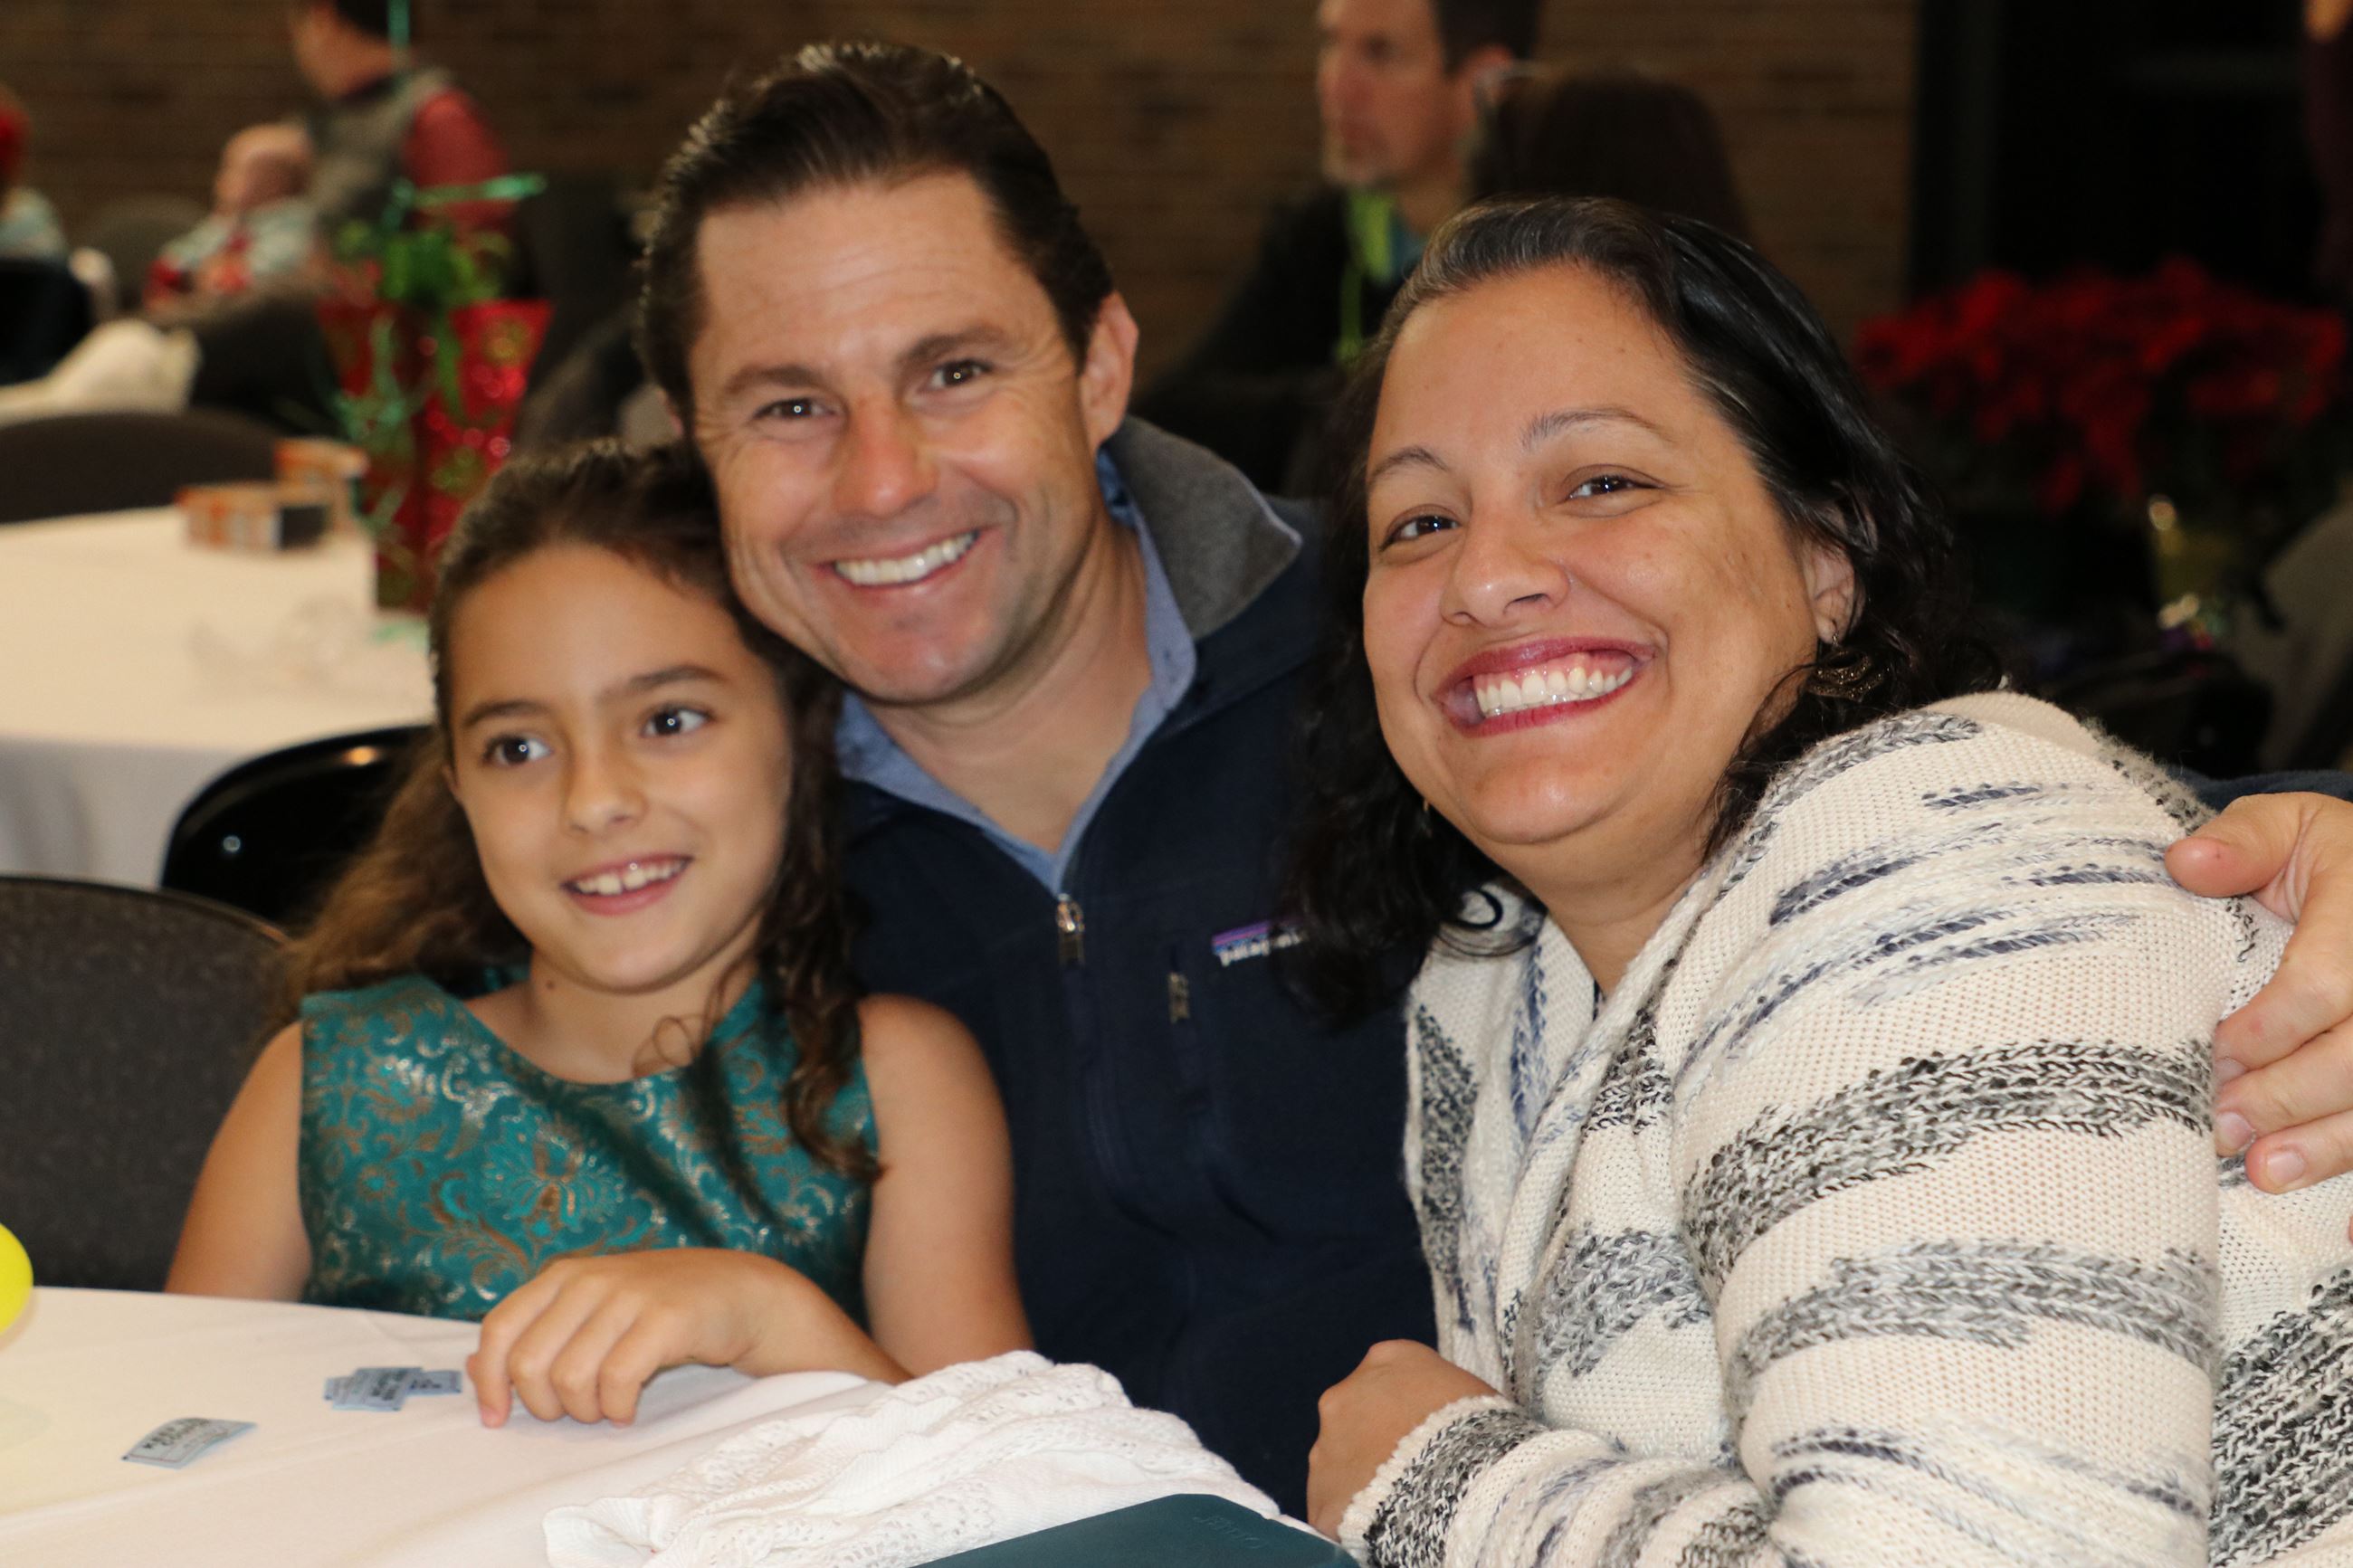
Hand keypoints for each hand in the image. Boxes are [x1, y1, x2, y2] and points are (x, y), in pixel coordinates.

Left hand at [469, 1247, 870, 1427]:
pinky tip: (631, 1409)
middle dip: (545, 1405)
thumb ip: (536, 1332)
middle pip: (529, 1364)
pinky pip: (618, 1382)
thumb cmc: (660, 1308)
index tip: (497, 1418)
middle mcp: (590, 1279)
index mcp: (563, 1275)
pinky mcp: (666, 1318)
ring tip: (608, 1408)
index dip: (490, 1381)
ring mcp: (629, 1295)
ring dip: (586, 1411)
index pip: (499, 1330)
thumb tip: (474, 1366)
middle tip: (575, 1411)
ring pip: (571, 1378)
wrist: (741, 1293)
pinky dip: (619, 1409)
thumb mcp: (592, 1311)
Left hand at [1306, 1341, 1496, 1538]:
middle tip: (1410, 1467)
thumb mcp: (1472, 1393)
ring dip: (1361, 1478)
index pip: (1388, 1376)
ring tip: (1398, 1501)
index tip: (1424, 1430)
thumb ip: (1443, 1394)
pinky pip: (1334, 1507)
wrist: (1458, 1482)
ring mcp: (1326, 1447)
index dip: (1406, 1406)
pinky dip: (1352, 1517)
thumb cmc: (1477, 1430)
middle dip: (1375, 1439)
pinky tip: (1381, 1526)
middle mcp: (1344, 1396)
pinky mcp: (1321, 1496)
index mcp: (1387, 1360)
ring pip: (1339, 1462)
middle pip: (1354, 1416)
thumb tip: (1443, 1414)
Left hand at [2167, 793, 2352, 1197]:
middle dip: (2289, 1098)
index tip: (2210, 1053)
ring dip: (2332, 1144)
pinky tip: (2347, 1233)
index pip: (2325, 983)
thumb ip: (2241, 842)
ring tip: (2264, 1174)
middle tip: (2218, 1130)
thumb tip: (2185, 862)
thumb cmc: (2325, 857)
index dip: (2268, 1028)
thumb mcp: (2288, 826)